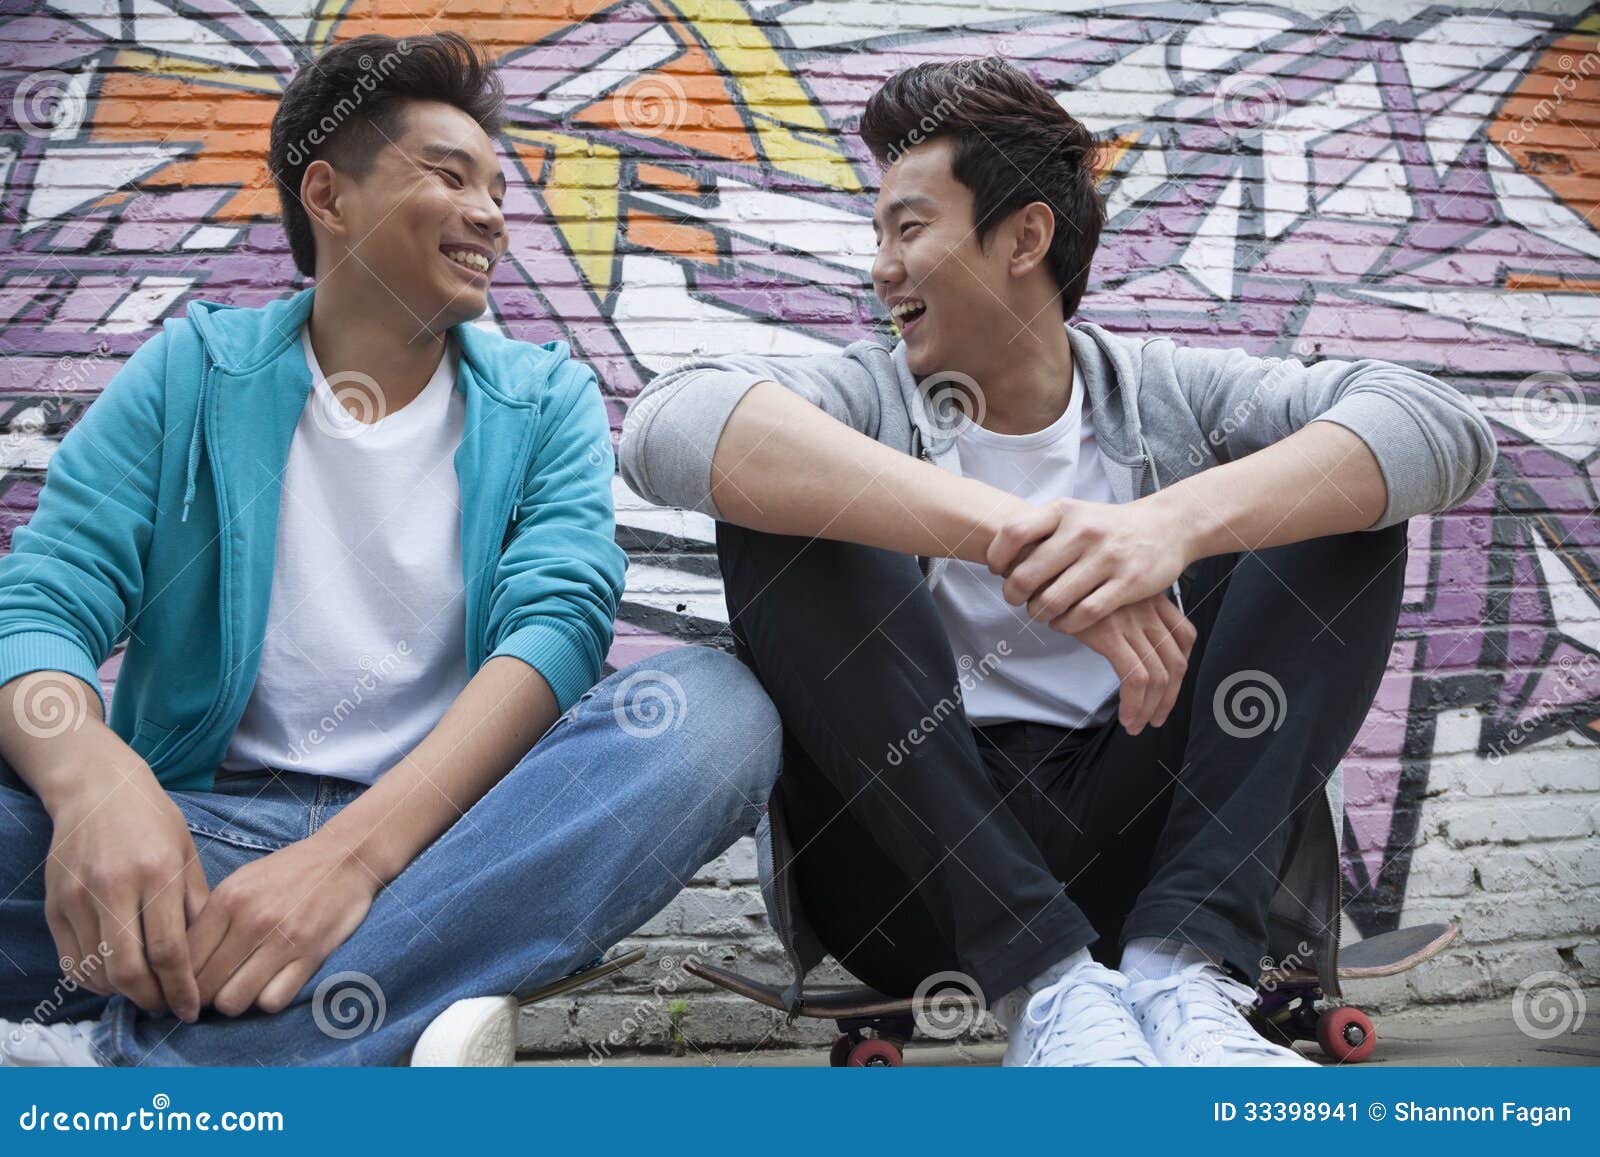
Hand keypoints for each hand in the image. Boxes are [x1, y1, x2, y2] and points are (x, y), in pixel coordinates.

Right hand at [42, 766, 208, 1020]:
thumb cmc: (154, 820)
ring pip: (97, 971)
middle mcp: (113, 887)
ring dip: (123, 993)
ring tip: (146, 990)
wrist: (98, 789)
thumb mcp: (188, 853)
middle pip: (128, 970)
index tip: (192, 1009)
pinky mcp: (55, 905)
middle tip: (167, 1006)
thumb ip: (196, 905)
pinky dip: (94, 979)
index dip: (181, 988)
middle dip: (152, 999)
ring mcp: (78, 897)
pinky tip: (114, 976)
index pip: (169, 950)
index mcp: (156, 873)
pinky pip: (72, 961)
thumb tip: (207, 957)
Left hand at [188, 835, 377, 1015]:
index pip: (184, 958)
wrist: (346, 857)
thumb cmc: (290, 871)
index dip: (178, 981)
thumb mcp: (242, 881)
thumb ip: (213, 918)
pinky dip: (267, 1000)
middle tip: (214, 992)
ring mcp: (283, 940)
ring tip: (242, 989)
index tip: (184, 988)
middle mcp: (251, 921)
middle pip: (205, 986)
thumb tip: (183, 961)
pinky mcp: (311, 955)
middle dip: (203, 997)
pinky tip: (270, 985)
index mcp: (228, 899)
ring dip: (235, 1002)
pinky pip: (272, 1001)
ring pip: (234, 1001)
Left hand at [987, 496, 1191, 633]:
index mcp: (1064, 511)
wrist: (1166, 526)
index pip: (1013, 533)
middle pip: (1027, 574)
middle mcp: (1083, 531)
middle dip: (1013, 594)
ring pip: (1053, 599)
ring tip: (1040, 612)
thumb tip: (999, 558)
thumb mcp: (1073, 513)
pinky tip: (1063, 622)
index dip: (996, 557)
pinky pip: (1084, 613)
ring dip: (1038, 613)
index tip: (998, 571)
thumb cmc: (1108, 526)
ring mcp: (1107, 557)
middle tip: (1016, 600)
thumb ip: (1039, 530)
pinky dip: (1066, 624)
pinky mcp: (1128, 582)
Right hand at [1074, 594, 1196, 734]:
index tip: (1170, 685)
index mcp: (1150, 597)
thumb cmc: (1069, 580)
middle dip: (1169, 697)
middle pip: (1175, 662)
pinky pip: (1134, 678)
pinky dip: (1134, 703)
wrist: (1045, 564)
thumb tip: (1126, 638)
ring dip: (1151, 708)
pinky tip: (1125, 715)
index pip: (1184, 634)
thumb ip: (1123, 607)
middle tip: (1156, 717)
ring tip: (1137, 724)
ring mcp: (1130, 623)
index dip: (1182, 665)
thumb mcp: (1106, 588)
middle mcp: (1147, 610)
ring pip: (1158, 676)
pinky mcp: (1110, 635)